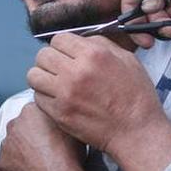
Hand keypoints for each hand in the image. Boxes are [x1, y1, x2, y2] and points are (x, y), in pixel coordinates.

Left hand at [0, 103, 85, 170]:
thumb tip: (59, 119)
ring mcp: (5, 144)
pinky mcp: (1, 163)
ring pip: (13, 146)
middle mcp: (14, 124)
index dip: (43, 124)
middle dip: (30, 136)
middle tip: (44, 149)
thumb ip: (59, 118)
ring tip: (39, 164)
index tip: (49, 134)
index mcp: (30, 111)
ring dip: (22, 152)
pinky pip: (9, 163)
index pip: (34, 112)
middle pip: (21, 127)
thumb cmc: (67, 155)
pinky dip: (17, 167)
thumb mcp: (71, 127)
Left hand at [27, 33, 166, 153]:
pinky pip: (37, 97)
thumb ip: (100, 44)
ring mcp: (65, 94)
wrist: (136, 131)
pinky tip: (58, 98)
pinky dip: (45, 96)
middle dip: (50, 60)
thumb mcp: (127, 60)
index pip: (59, 39)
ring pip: (34, 75)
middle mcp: (76, 72)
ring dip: (43, 77)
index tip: (67, 53)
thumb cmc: (136, 96)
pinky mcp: (59, 113)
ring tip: (54, 82)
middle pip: (43, 55)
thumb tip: (80, 40)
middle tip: (59, 68)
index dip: (62, 46)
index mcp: (94, 55)